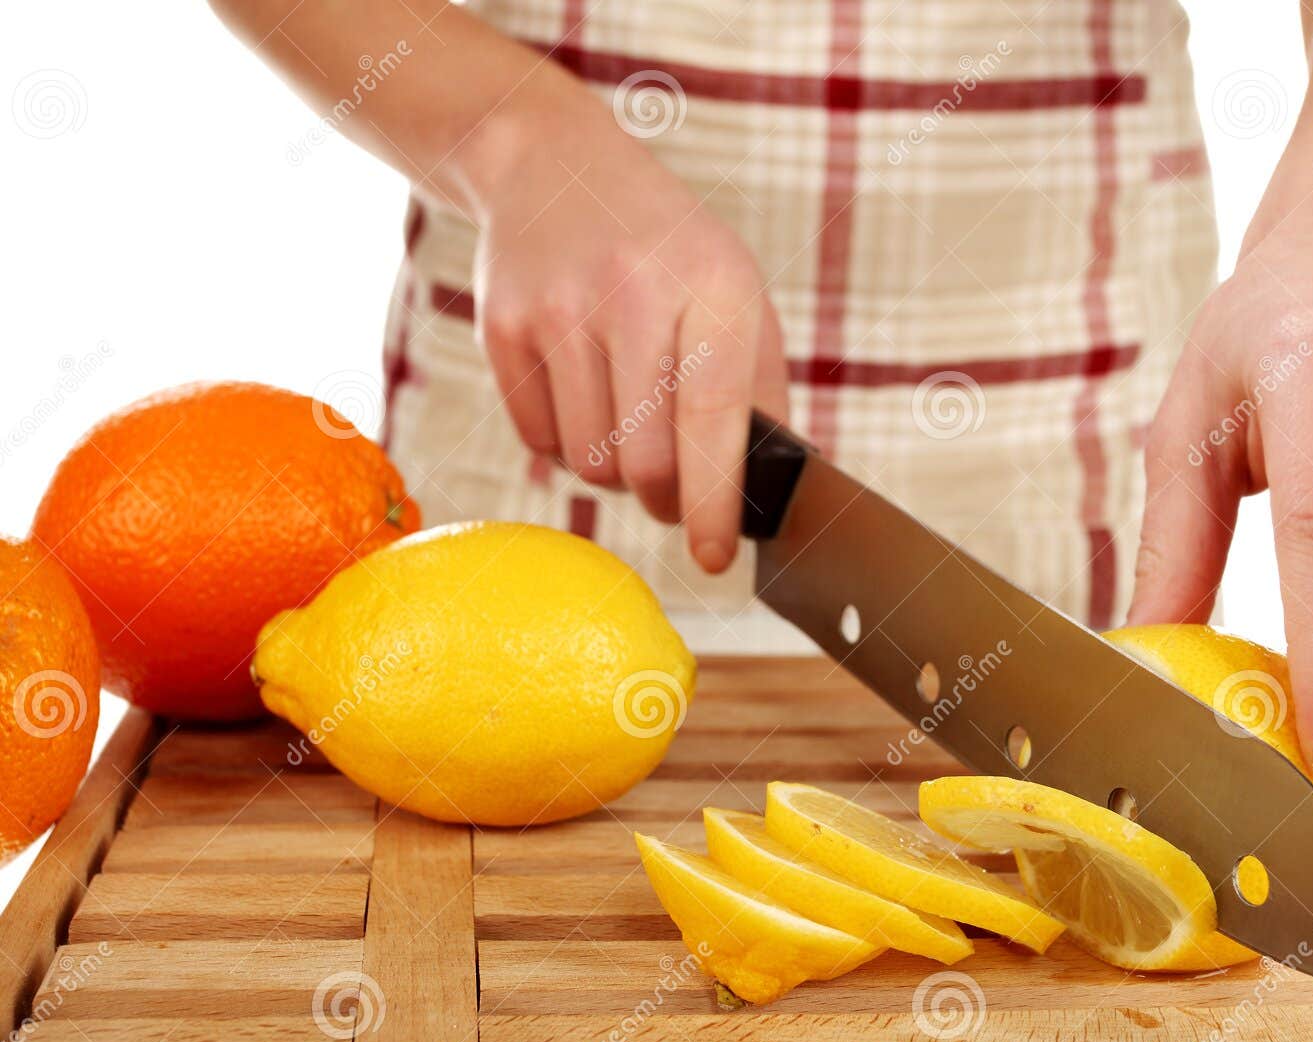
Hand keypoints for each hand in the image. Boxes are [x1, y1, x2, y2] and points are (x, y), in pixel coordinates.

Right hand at [464, 85, 787, 571]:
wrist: (555, 168)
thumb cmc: (670, 253)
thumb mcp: (737, 296)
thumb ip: (761, 394)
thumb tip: (767, 500)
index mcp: (713, 284)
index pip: (715, 417)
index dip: (715, 502)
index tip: (715, 559)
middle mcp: (633, 291)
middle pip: (647, 463)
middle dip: (667, 500)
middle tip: (674, 494)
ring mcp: (559, 307)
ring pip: (591, 465)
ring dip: (615, 474)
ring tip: (626, 422)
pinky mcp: (503, 326)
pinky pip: (540, 443)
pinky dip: (568, 447)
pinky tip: (581, 397)